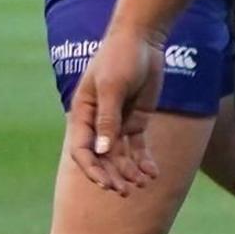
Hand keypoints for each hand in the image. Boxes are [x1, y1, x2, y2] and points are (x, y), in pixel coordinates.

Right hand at [67, 25, 165, 194]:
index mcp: (82, 115)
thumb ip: (107, 120)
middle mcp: (97, 123)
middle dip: (113, 175)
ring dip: (129, 171)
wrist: (142, 41)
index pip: (81, 150)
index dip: (92, 168)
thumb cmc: (120, 59)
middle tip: (126, 192)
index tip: (105, 183)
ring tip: (143, 184)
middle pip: (102, 157)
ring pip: (120, 155)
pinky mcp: (136, 120)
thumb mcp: (112, 88)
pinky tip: (152, 174)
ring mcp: (117, 123)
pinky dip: (143, 161)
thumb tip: (102, 151)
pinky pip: (137, 146)